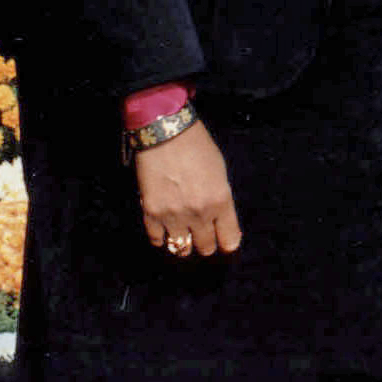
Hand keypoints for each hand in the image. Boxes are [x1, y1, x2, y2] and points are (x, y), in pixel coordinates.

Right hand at [136, 120, 242, 255]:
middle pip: (206, 247)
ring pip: (181, 249)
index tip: (224, 240)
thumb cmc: (197, 147)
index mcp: (221, 201)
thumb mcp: (220, 172)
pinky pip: (157, 239)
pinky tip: (164, 230)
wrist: (167, 133)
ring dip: (184, 243)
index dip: (228, 242)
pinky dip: (161, 238)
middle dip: (206, 243)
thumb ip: (220, 199)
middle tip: (202, 235)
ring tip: (183, 234)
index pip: (230, 240)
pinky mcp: (151, 213)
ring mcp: (174, 215)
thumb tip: (220, 219)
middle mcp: (199, 213)